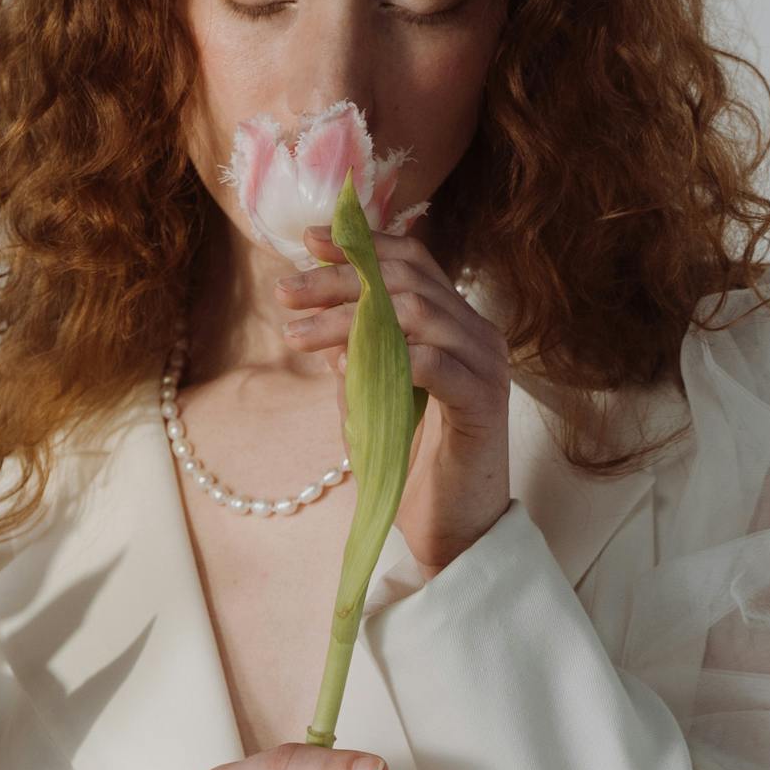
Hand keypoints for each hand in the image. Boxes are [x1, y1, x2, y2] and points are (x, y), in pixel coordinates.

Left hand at [278, 227, 512, 572]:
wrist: (449, 529)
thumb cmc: (409, 460)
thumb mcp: (370, 392)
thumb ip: (353, 350)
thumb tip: (312, 314)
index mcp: (454, 323)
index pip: (411, 261)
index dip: (360, 244)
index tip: (308, 240)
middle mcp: (477, 334)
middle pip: (406, 280)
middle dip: (339, 279)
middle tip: (284, 291)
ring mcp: (485, 366)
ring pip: (416, 313)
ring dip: (347, 318)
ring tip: (296, 335)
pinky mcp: (483, 403)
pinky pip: (435, 363)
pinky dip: (386, 358)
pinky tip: (342, 369)